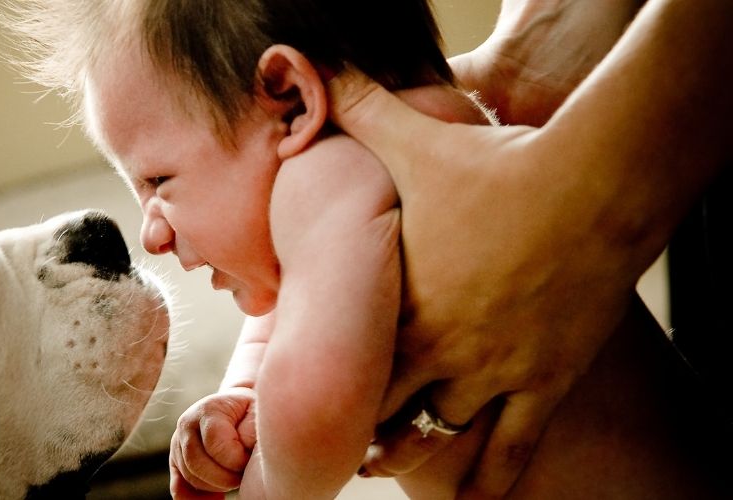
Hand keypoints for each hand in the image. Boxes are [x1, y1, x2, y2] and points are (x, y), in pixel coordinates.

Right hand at [169, 387, 256, 498]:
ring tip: (235, 477)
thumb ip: (251, 429)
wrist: (239, 410)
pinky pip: (179, 489)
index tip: (248, 460)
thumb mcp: (257, 414)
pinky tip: (216, 498)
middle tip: (242, 474)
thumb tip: (241, 448)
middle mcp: (187, 424)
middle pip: (196, 463)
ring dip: (215, 485)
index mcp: (208, 410)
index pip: (215, 444)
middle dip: (224, 477)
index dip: (236, 460)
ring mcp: (178, 443)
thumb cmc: (252, 414)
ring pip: (190, 477)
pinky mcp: (176, 461)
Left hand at [329, 0, 732, 491]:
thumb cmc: (496, 164)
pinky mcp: (547, 381)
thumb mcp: (415, 138)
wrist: (593, 184)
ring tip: (381, 463)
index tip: (290, 403)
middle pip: (385, 412)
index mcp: (403, 303)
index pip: (343, 363)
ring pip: (442, 437)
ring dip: (408, 453)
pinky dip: (493, 481)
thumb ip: (356, 108)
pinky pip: (517, 449)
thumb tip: (308, 68)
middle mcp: (444, 351)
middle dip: (355, 429)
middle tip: (328, 444)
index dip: (314, 385)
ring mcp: (497, 373)